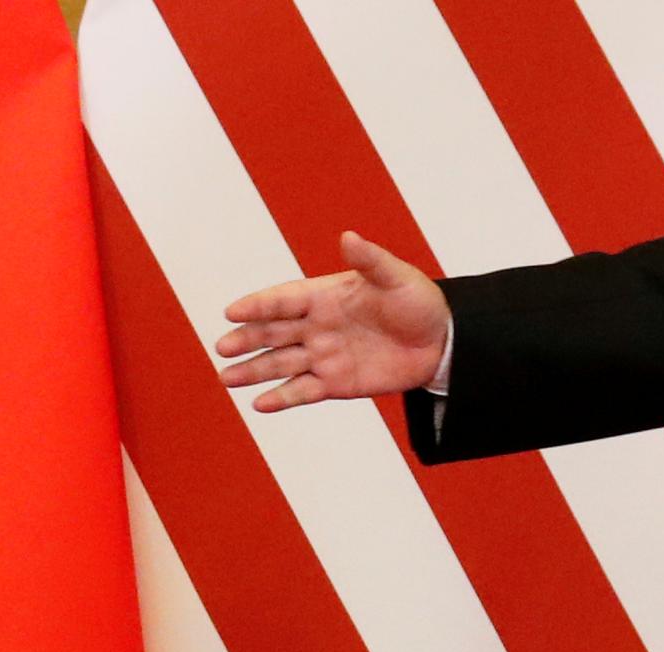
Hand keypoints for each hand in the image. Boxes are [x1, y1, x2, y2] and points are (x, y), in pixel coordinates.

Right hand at [217, 231, 450, 411]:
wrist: (441, 342)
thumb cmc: (418, 302)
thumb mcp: (397, 278)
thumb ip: (370, 260)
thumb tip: (348, 236)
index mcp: (324, 296)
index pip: (283, 300)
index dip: (257, 305)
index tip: (232, 311)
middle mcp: (316, 326)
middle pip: (272, 333)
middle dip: (247, 340)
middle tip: (223, 348)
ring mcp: (323, 356)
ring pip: (280, 364)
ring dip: (253, 371)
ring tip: (227, 378)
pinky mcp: (334, 383)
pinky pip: (302, 391)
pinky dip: (282, 398)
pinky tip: (260, 404)